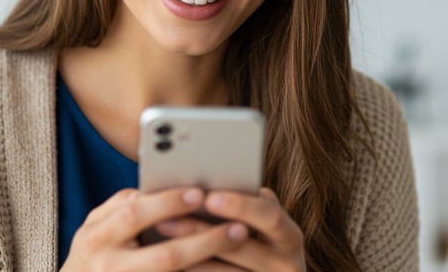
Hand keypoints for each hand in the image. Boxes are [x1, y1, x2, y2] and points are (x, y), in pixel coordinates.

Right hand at [60, 187, 249, 271]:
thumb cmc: (91, 254)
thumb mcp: (93, 227)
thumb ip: (121, 206)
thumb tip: (158, 189)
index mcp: (96, 238)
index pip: (137, 214)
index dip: (169, 202)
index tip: (200, 193)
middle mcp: (109, 267)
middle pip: (166, 256)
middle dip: (204, 241)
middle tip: (238, 227)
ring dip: (212, 268)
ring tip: (239, 252)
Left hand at [155, 188, 305, 271]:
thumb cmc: (261, 239)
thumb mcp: (263, 222)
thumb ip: (248, 206)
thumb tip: (201, 185)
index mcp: (288, 235)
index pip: (269, 215)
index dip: (240, 205)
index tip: (208, 197)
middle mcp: (285, 264)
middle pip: (240, 247)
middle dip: (200, 231)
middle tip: (166, 220)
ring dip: (189, 258)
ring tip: (159, 241)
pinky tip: (171, 266)